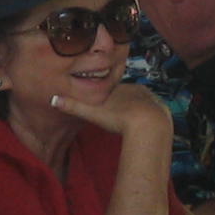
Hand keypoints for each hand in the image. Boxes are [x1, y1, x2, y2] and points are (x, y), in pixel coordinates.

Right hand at [51, 81, 169, 137]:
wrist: (148, 126)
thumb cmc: (119, 119)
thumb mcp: (93, 113)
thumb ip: (74, 107)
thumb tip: (52, 100)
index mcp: (121, 88)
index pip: (112, 92)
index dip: (107, 101)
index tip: (105, 110)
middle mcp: (137, 89)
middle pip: (127, 96)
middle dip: (122, 104)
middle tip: (116, 117)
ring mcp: (152, 99)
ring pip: (141, 102)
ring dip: (136, 110)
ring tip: (129, 122)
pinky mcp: (162, 109)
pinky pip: (153, 111)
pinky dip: (149, 116)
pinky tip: (144, 124)